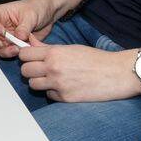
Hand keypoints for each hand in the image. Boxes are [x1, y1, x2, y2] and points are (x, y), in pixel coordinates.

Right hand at [0, 0, 57, 57]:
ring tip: (16, 49)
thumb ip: (24, 27)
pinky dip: (11, 54)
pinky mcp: (11, 46)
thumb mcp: (30, 15)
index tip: (3, 32)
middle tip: (0, 45)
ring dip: (3, 51)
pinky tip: (20, 51)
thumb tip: (19, 37)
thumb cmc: (36, 8)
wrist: (46, 16)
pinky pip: (7, 52)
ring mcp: (4, 38)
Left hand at [17, 44, 140, 102]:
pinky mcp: (65, 98)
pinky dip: (53, 93)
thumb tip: (29, 43)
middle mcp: (53, 68)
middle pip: (25, 71)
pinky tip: (64, 87)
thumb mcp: (70, 48)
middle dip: (30, 70)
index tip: (31, 58)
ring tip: (51, 79)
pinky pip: (49, 96)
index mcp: (54, 53)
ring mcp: (58, 84)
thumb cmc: (95, 59)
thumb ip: (48, 48)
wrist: (116, 73)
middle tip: (40, 70)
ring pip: (33, 85)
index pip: (24, 54)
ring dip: (40, 83)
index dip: (26, 57)